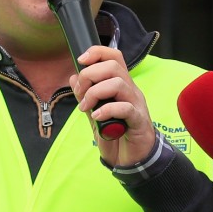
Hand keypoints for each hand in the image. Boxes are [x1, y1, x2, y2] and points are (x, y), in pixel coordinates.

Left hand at [70, 46, 154, 164]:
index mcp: (121, 85)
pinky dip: (107, 110)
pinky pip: (125, 108)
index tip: (81, 60)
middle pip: (113, 66)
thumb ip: (86, 96)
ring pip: (118, 83)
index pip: (114, 57)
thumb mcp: (95, 114)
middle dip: (90, 75)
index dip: (97, 52)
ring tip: (86, 108)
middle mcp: (130, 90)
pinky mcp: (139, 121)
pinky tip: (97, 117)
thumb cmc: (116, 135)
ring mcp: (136, 104)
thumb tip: (73, 77)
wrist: (132, 159)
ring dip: (95, 93)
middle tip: (80, 93)